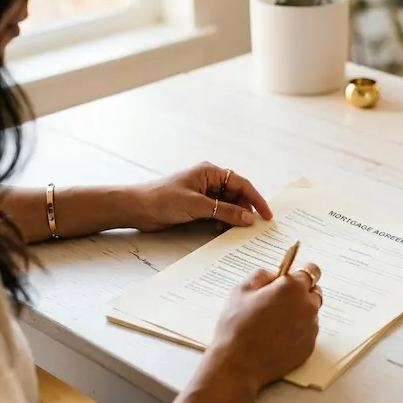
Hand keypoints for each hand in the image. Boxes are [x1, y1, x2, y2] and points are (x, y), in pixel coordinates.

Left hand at [129, 163, 273, 231]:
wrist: (137, 208)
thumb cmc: (162, 198)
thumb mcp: (198, 205)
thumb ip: (225, 211)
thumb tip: (249, 218)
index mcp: (210, 172)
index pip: (241, 184)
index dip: (256, 199)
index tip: (266, 215)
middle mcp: (208, 181)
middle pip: (236, 195)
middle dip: (245, 210)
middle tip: (252, 226)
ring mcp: (203, 194)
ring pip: (227, 206)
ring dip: (232, 218)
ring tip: (236, 230)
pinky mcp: (196, 206)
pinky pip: (217, 213)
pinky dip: (222, 221)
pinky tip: (220, 230)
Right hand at [209, 264, 322, 391]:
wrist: (237, 363)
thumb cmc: (236, 326)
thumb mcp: (241, 290)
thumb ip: (262, 275)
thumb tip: (274, 275)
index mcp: (292, 288)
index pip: (312, 271)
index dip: (301, 273)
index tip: (293, 277)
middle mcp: (307, 306)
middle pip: (314, 292)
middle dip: (300, 293)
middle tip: (278, 302)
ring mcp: (310, 328)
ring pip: (310, 313)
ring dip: (299, 313)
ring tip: (274, 323)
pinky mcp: (309, 346)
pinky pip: (308, 332)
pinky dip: (297, 332)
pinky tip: (277, 337)